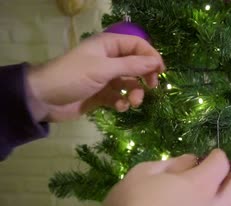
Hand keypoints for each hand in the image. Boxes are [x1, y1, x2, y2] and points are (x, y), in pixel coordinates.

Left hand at [26, 33, 164, 121]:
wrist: (44, 99)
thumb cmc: (73, 77)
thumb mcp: (104, 69)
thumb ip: (132, 66)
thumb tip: (156, 62)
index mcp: (108, 46)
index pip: (137, 45)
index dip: (151, 56)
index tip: (160, 71)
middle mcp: (109, 60)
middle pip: (137, 65)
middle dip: (145, 77)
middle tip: (151, 87)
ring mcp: (105, 78)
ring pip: (130, 83)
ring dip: (135, 93)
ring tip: (133, 103)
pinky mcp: (101, 95)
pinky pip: (119, 97)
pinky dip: (122, 102)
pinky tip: (118, 107)